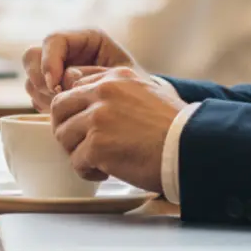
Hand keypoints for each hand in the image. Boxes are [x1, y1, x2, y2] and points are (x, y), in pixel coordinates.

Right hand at [23, 28, 136, 111]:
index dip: (49, 62)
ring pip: (31, 77)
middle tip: (57, 98)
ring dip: (42, 95)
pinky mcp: (53, 89)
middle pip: (32, 56)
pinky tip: (63, 113)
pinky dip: (43, 104)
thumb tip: (67, 79)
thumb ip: (95, 73)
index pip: (54, 40)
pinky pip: (35, 94)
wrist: (142, 109)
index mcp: (87, 39)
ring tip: (64, 109)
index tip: (58, 87)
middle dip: (41, 79)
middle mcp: (68, 51)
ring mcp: (57, 70)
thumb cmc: (138, 89)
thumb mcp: (123, 76)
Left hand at [48, 67, 185, 191]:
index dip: (76, 110)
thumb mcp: (148, 92)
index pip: (75, 86)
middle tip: (81, 146)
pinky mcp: (97, 145)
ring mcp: (98, 118)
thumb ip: (120, 91)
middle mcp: (103, 92)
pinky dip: (88, 171)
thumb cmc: (175, 128)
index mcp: (115, 77)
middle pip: (59, 108)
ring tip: (98, 162)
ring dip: (77, 153)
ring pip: (64, 136)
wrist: (191, 147)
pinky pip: (76, 161)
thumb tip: (93, 102)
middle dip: (66, 129)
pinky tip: (106, 173)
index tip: (84, 126)